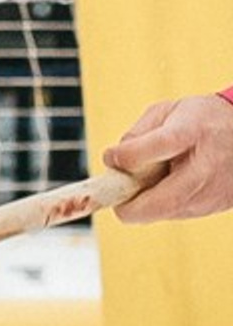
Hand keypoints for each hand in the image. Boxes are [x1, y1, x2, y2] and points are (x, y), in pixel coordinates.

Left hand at [105, 93, 232, 221]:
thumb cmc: (204, 120)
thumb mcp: (168, 111)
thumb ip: (138, 133)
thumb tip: (113, 160)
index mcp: (190, 133)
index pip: (149, 150)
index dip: (124, 157)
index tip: (113, 158)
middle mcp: (202, 170)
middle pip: (149, 205)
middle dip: (126, 200)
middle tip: (123, 184)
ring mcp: (210, 195)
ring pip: (158, 214)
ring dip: (145, 201)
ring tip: (157, 177)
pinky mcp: (213, 209)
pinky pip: (173, 213)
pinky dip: (164, 202)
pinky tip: (175, 182)